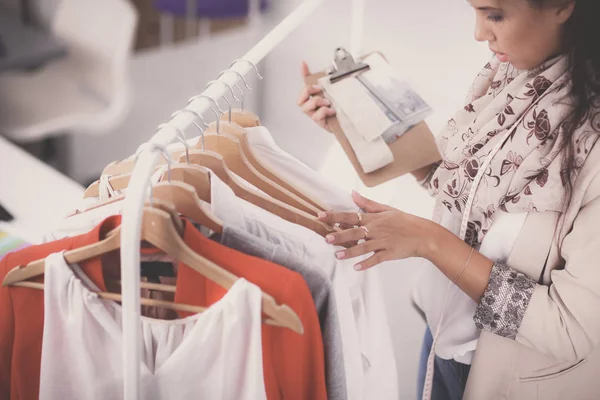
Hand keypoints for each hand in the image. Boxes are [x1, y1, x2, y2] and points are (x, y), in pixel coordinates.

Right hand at [297, 61, 335, 130]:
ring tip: (327, 102)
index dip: (304, 73)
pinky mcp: (320, 122)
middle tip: (318, 89)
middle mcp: (313, 106)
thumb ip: (331, 82)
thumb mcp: (337, 92)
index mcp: (316, 96)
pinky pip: (316, 116)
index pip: (306, 84)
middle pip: (300, 99)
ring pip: (305, 108)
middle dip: (307, 91)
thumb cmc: (341, 107)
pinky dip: (323, 111)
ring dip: (316, 101)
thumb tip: (329, 69)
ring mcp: (315, 114)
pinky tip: (331, 110)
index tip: (304, 63)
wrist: (351, 120)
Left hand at [318, 191, 437, 270]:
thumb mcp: (386, 209)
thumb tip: (352, 193)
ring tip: (337, 256)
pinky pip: (376, 259)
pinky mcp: (389, 253)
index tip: (321, 216)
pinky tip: (356, 267)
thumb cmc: (404, 221)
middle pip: (355, 232)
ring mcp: (383, 242)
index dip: (335, 216)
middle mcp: (377, 229)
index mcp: (374, 218)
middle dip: (340, 236)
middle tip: (326, 238)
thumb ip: (367, 204)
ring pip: (364, 247)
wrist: (423, 235)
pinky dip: (366, 263)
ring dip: (350, 252)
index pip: (351, 216)